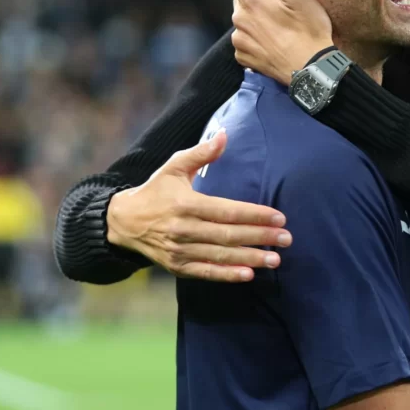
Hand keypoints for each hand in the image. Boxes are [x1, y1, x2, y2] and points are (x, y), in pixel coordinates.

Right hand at [106, 132, 292, 281]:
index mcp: (186, 204)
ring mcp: (179, 250)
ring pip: (220, 256)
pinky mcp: (177, 267)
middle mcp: (183, 229)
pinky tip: (249, 274)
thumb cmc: (155, 190)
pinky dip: (227, 275)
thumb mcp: (174, 166)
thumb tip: (225, 134)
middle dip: (261, 237)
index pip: (227, 211)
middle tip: (287, 239)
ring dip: (250, 258)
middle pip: (229, 235)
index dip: (255, 215)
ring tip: (276, 259)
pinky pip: (206, 272)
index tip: (279, 217)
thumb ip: (201, 152)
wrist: (123, 222)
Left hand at [218, 0, 333, 84]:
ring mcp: (240, 41)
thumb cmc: (309, 28)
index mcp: (250, 0)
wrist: (312, 70)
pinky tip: (273, 41)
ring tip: (278, 25)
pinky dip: (255, 38)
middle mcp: (238, 19)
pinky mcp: (245, 58)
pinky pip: (245, 41)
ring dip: (254, 18)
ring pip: (242, 20)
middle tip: (277, 1)